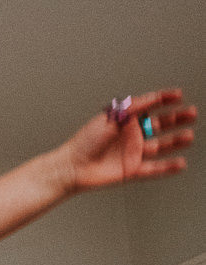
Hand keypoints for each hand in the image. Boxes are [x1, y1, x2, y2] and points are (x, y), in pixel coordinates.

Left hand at [60, 88, 194, 191]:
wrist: (72, 168)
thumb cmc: (85, 142)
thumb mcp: (110, 118)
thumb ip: (132, 107)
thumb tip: (152, 97)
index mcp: (125, 120)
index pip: (149, 106)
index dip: (163, 99)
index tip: (177, 95)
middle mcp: (131, 136)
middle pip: (160, 125)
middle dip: (176, 119)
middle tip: (191, 113)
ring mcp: (133, 153)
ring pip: (161, 146)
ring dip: (176, 141)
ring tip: (189, 136)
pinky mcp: (131, 170)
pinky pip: (154, 169)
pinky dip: (167, 167)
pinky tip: (180, 163)